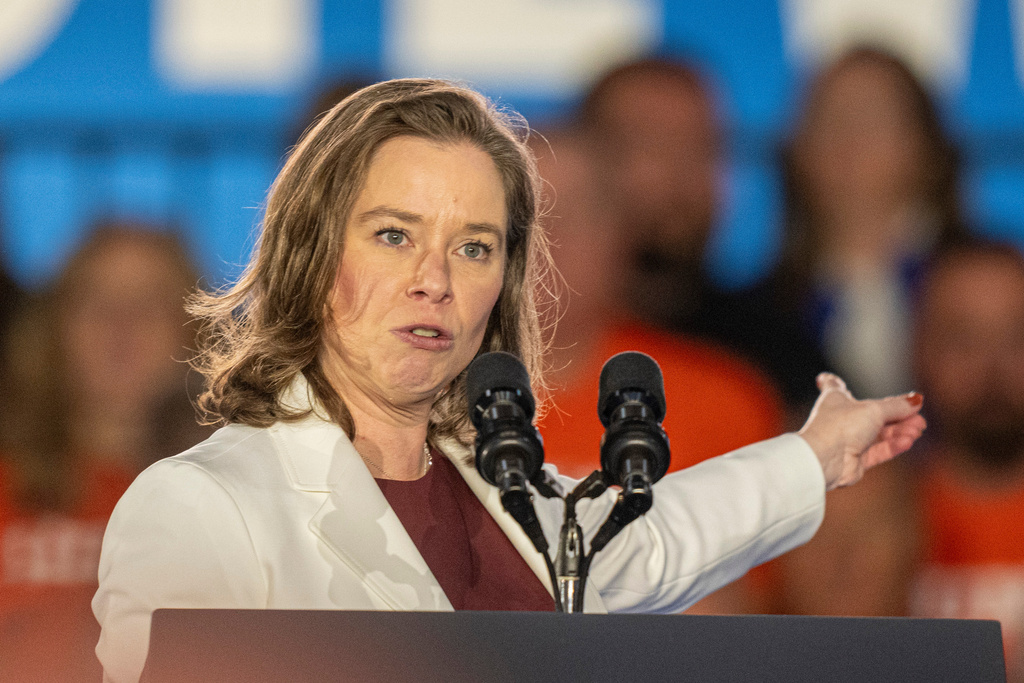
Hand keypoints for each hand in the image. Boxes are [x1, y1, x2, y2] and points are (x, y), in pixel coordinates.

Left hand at [798, 373, 925, 489]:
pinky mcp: (856, 460)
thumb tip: (917, 400)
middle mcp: (841, 419)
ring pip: (880, 434)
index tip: (826, 377)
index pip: (834, 386)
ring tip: (917, 430)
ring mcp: (848, 440)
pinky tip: (908, 441)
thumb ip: (897, 407)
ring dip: (900, 432)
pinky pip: (879, 451)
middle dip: (898, 417)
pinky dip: (894, 446)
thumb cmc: (840, 426)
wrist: (825, 458)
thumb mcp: (874, 410)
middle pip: (874, 415)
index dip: (833, 381)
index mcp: (836, 399)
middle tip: (919, 420)